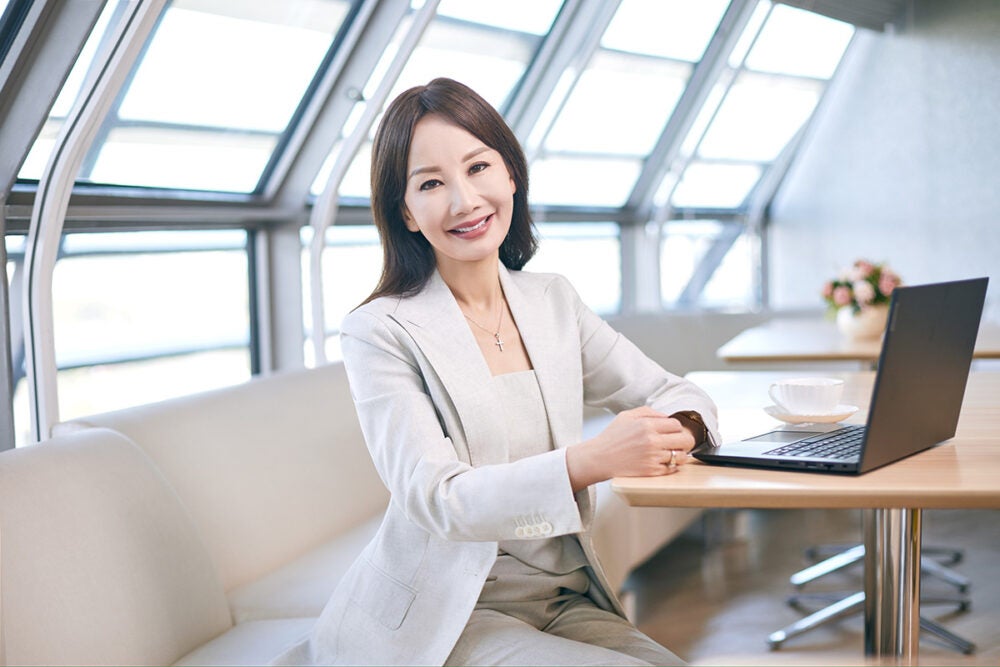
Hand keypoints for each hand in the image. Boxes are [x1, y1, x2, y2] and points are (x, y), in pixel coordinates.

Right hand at [567, 407, 694, 490]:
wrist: (599, 458)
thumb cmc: (612, 436)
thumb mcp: (627, 415)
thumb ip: (649, 411)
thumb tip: (667, 416)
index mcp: (647, 425)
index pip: (677, 425)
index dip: (676, 428)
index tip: (672, 431)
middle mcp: (652, 441)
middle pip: (685, 440)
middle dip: (685, 441)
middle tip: (680, 442)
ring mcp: (652, 457)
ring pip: (681, 456)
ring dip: (679, 454)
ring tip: (672, 453)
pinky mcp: (651, 471)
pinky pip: (672, 469)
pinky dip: (671, 465)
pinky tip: (663, 461)